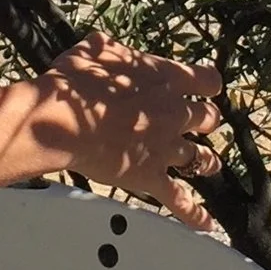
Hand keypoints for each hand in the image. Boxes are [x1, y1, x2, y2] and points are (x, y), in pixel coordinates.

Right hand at [34, 33, 223, 229]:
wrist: (61, 122)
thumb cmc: (74, 82)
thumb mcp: (94, 49)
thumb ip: (109, 47)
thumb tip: (104, 45)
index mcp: (167, 78)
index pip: (207, 80)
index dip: (207, 84)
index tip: (204, 87)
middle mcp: (174, 113)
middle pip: (208, 118)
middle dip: (205, 120)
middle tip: (200, 122)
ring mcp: (166, 148)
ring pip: (201, 158)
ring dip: (207, 160)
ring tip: (209, 163)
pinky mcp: (151, 177)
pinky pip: (180, 200)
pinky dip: (196, 214)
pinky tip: (209, 224)